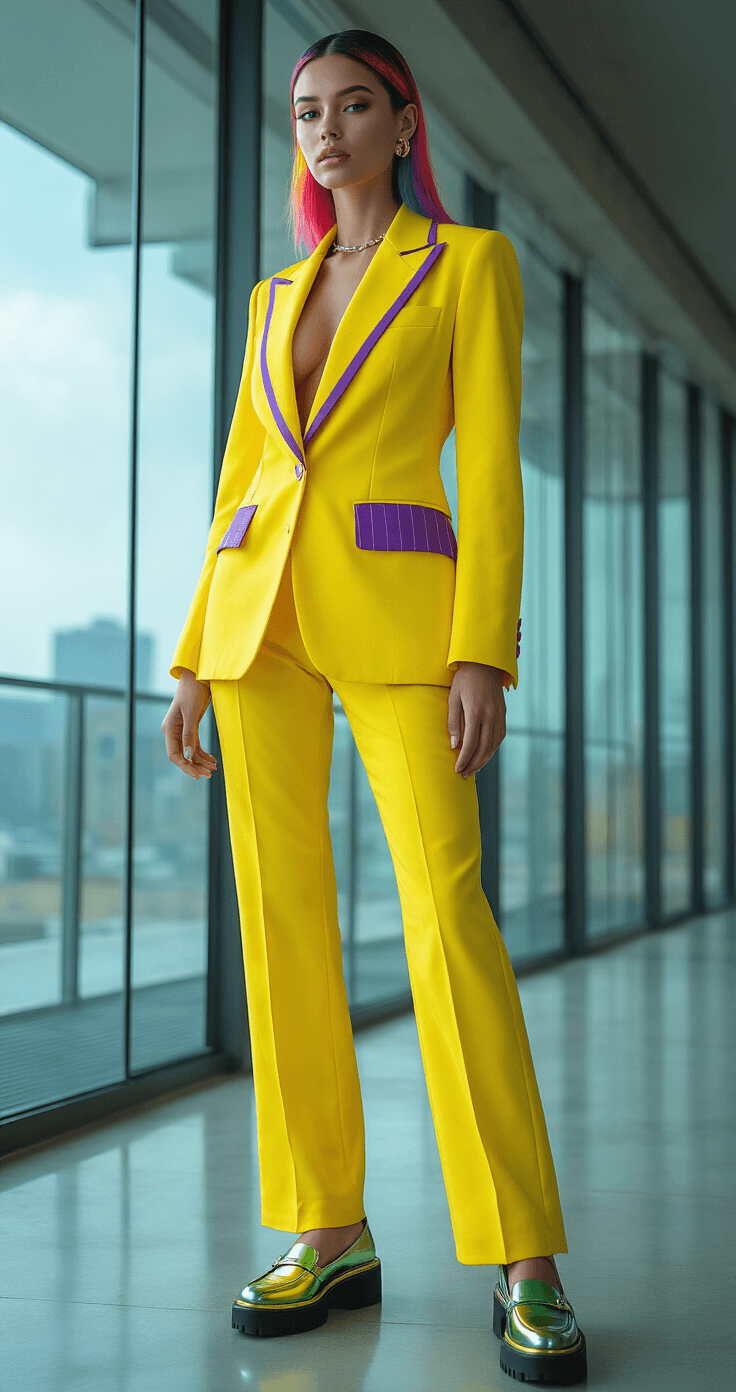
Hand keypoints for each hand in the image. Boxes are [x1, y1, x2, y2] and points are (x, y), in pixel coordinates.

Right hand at [161, 669, 216, 779]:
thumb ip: (189, 734)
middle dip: (195, 766)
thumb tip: (188, 755)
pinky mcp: (190, 727)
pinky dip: (203, 753)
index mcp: (169, 729)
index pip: (174, 754)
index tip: (196, 775)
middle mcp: (173, 732)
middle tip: (209, 774)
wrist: (197, 676)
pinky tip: (212, 759)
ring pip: (190, 752)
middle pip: (182, 755)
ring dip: (201, 761)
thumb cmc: (192, 692)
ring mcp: (181, 730)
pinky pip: (195, 745)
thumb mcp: (191, 713)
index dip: (184, 766)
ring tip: (214, 768)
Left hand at [447, 662, 506, 776]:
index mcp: (476, 711)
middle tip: (464, 775)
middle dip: (473, 764)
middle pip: (484, 748)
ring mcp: (500, 715)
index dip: (464, 759)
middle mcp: (491, 715)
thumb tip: (454, 745)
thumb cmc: (464, 680)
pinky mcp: (504, 714)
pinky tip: (484, 755)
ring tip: (472, 769)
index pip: (471, 743)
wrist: (485, 663)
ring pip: (494, 745)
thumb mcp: (453, 698)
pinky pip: (499, 737)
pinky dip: (492, 749)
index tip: (456, 769)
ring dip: (483, 760)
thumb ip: (453, 722)